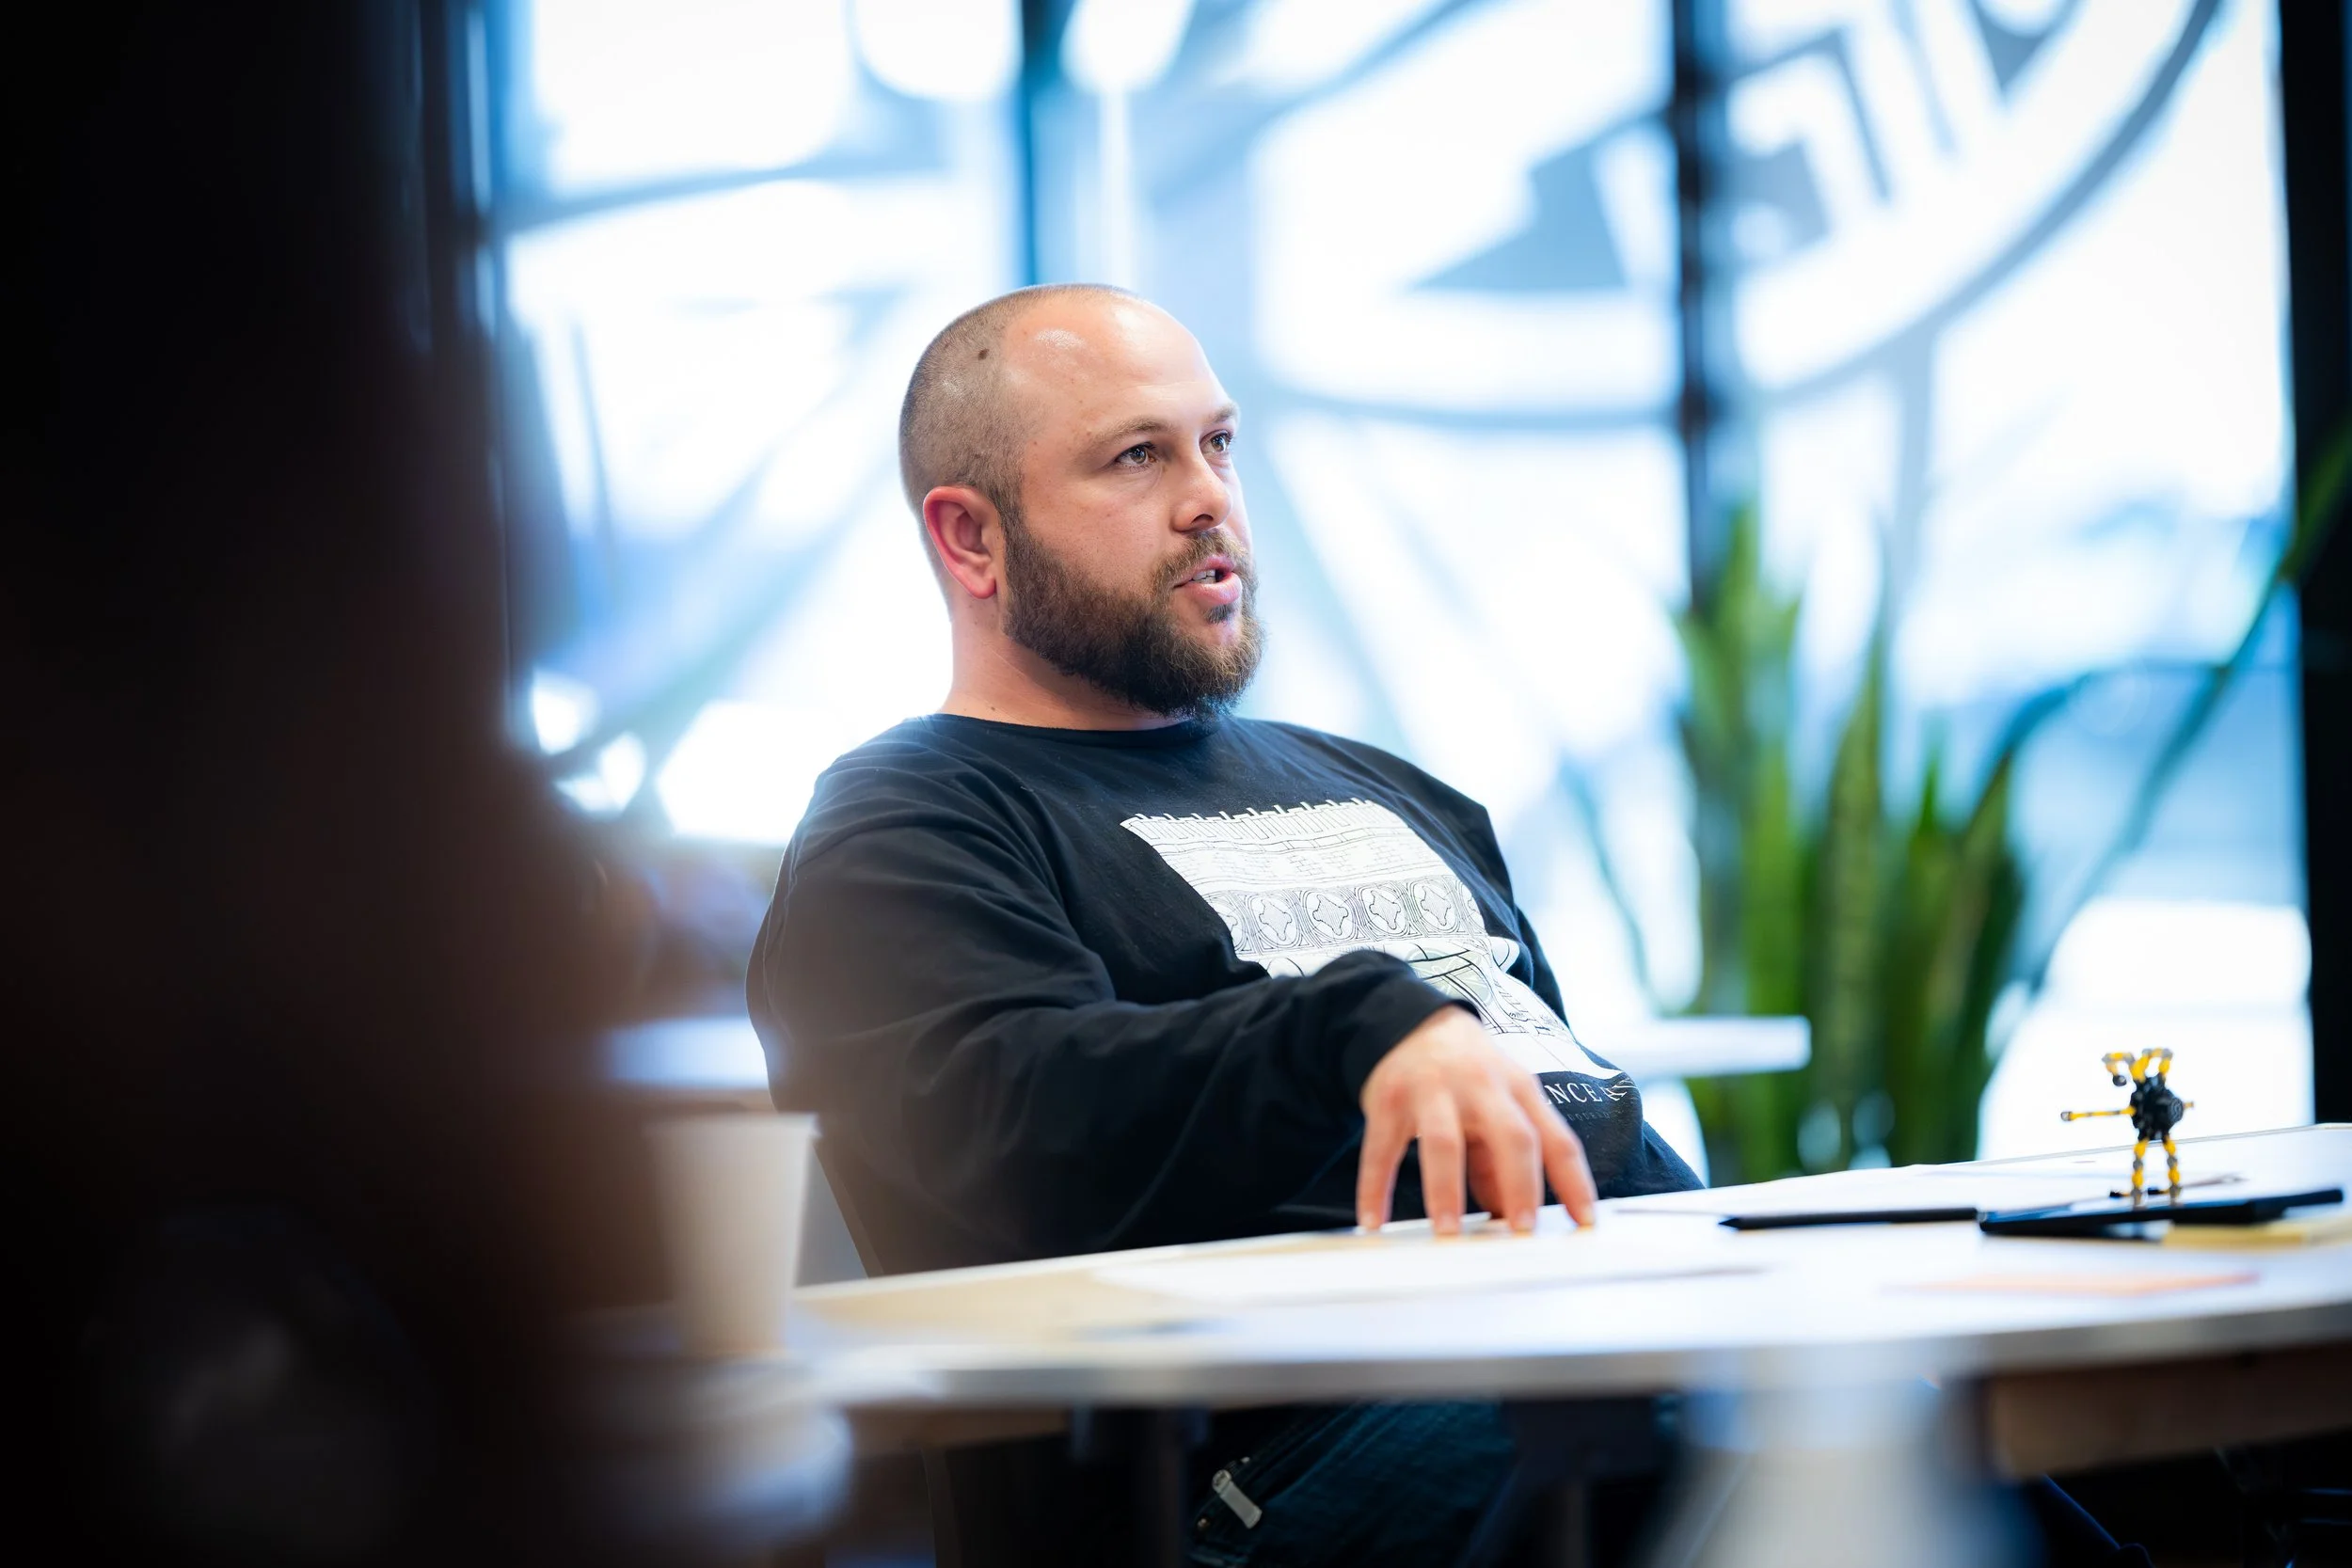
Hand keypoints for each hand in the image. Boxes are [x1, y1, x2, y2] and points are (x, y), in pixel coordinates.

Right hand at [1356, 1007, 1597, 1234]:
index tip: (1584, 1222)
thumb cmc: (1466, 1072)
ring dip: (1446, 1190)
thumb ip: (1505, 1157)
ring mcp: (1432, 1089)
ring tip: (1447, 1233)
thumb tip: (1509, 1214)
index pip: (1556, 1139)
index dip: (1574, 1182)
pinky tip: (1374, 1220)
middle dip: (1519, 1185)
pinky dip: (1375, 1187)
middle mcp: (1481, 1086)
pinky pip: (1382, 1148)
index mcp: (1519, 1089)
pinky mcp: (1389, 1099)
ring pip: (1444, 1142)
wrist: (1409, 1020)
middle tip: (1521, 1230)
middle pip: (1510, 1135)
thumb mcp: (1498, 1103)